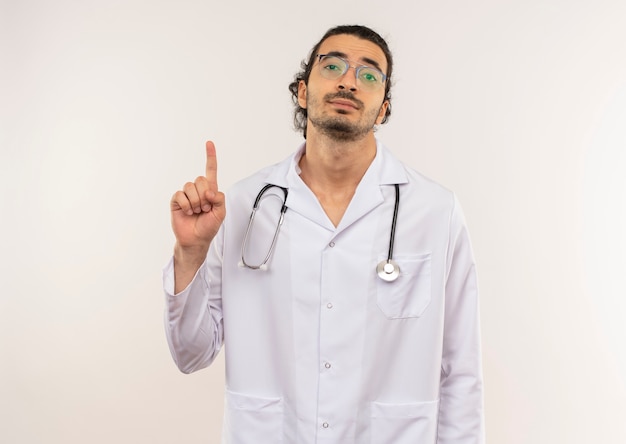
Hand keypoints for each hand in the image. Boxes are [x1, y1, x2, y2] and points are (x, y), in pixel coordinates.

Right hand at [170, 141, 225, 257]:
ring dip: (196, 202)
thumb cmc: (209, 226)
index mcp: (210, 190)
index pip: (210, 170)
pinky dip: (186, 205)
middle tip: (205, 209)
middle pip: (200, 180)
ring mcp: (186, 195)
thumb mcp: (221, 213)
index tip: (209, 143)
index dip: (210, 157)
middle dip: (204, 196)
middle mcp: (198, 190)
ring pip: (190, 187)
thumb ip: (219, 199)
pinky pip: (180, 195)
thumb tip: (209, 191)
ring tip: (196, 212)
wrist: (196, 239)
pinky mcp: (176, 200)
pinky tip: (187, 212)